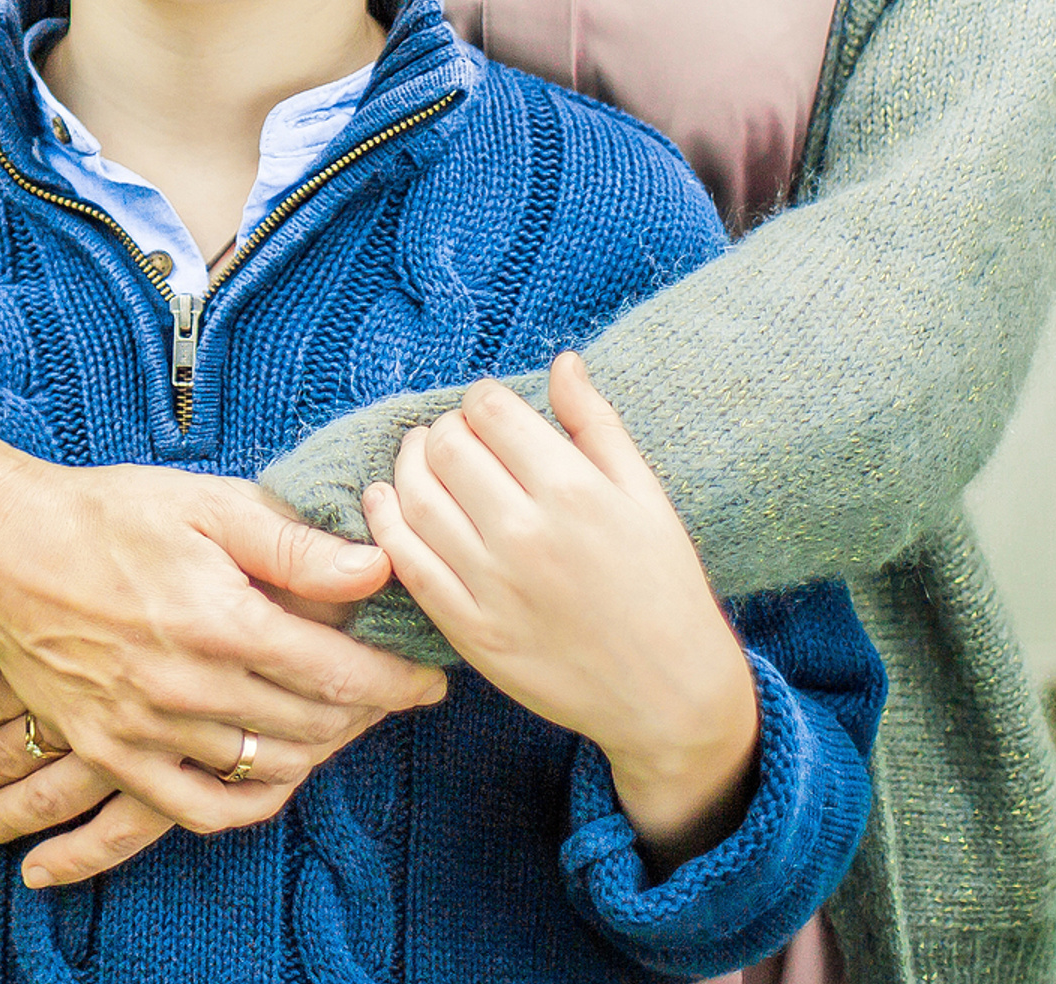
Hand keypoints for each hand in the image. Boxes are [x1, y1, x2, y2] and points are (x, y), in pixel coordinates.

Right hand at [0, 442, 444, 886]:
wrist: (2, 546)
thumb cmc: (105, 513)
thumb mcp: (202, 502)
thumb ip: (290, 541)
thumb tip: (373, 564)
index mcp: (218, 617)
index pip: (336, 669)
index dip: (395, 679)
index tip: (429, 679)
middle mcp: (187, 684)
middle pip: (311, 724)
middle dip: (366, 712)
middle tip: (391, 693)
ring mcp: (148, 728)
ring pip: (265, 766)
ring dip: (318, 750)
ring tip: (342, 724)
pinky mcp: (113, 753)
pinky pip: (198, 808)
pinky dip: (249, 801)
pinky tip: (273, 777)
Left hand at [365, 352, 758, 871]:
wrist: (671, 696)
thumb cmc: (664, 586)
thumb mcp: (645, 495)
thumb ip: (597, 423)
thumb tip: (562, 361)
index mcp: (572, 491)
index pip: (489, 410)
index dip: (482, 401)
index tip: (489, 412)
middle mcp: (525, 534)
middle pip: (446, 446)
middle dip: (446, 429)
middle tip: (457, 437)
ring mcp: (492, 585)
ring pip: (415, 497)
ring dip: (408, 464)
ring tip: (420, 457)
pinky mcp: (470, 630)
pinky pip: (406, 561)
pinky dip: (385, 521)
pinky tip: (386, 500)